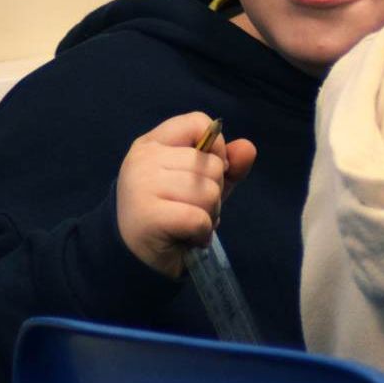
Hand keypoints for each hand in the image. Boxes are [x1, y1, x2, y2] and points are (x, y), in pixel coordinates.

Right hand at [116, 111, 256, 277]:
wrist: (134, 259)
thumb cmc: (170, 216)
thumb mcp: (201, 186)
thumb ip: (226, 166)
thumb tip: (248, 148)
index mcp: (152, 143)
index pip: (197, 123)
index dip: (215, 150)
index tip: (206, 175)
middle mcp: (144, 159)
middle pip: (210, 164)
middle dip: (213, 193)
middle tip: (190, 209)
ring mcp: (143, 185)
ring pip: (208, 192)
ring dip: (208, 215)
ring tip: (188, 225)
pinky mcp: (149, 215)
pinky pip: (199, 218)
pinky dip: (201, 233)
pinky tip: (186, 238)